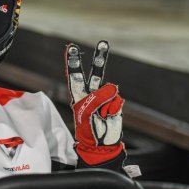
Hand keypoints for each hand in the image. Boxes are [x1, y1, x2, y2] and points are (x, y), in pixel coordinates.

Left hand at [65, 40, 123, 164]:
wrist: (101, 145)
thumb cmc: (88, 131)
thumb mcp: (86, 115)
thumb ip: (96, 99)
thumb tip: (112, 86)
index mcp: (79, 96)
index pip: (76, 76)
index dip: (74, 62)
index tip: (71, 48)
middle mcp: (92, 94)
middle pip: (96, 73)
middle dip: (100, 58)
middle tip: (103, 43)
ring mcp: (105, 98)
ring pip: (109, 88)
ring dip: (106, 100)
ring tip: (101, 116)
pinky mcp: (116, 104)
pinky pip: (116, 102)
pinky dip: (113, 110)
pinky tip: (109, 117)